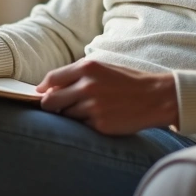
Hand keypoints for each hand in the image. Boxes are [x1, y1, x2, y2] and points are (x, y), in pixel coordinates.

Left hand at [37, 59, 178, 134]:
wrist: (155, 97)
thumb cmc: (126, 81)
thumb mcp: (101, 68)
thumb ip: (75, 75)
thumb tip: (47, 88)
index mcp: (86, 68)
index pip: (51, 79)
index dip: (43, 88)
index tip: (41, 93)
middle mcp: (87, 86)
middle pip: (50, 101)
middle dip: (50, 106)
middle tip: (57, 107)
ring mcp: (93, 107)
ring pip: (65, 116)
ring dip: (69, 116)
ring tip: (87, 111)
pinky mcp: (100, 124)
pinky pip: (80, 127)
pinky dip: (84, 125)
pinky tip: (98, 118)